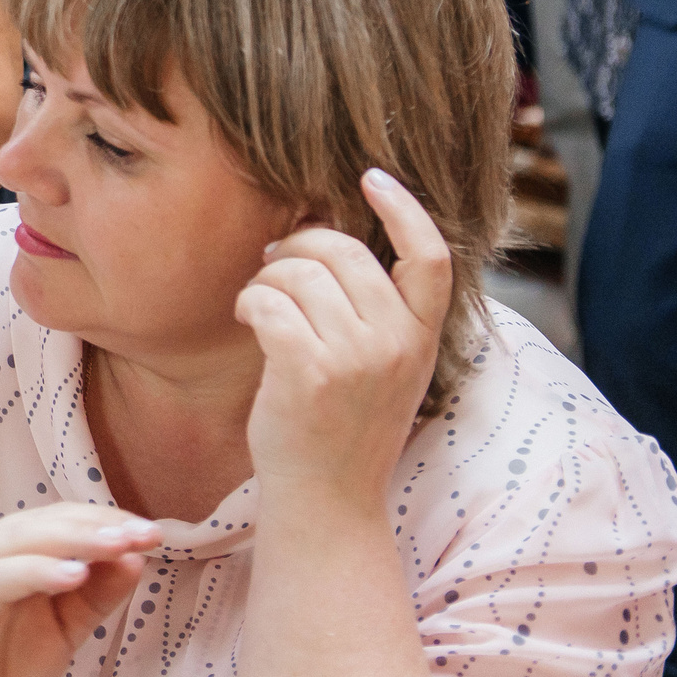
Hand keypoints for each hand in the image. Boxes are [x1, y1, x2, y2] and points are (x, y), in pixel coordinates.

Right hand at [0, 505, 157, 676]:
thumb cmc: (1, 662)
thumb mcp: (64, 626)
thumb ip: (96, 593)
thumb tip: (135, 555)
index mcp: (5, 549)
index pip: (60, 518)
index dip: (106, 519)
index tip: (152, 532)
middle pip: (45, 523)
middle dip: (99, 527)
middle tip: (146, 534)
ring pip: (22, 542)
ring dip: (76, 540)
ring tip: (120, 546)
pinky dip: (37, 572)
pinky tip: (74, 575)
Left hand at [235, 168, 449, 509]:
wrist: (326, 500)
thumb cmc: (340, 427)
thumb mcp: (384, 368)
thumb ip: (376, 312)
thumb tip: (326, 238)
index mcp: (421, 339)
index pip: (431, 257)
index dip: (405, 208)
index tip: (373, 177)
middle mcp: (397, 344)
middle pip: (343, 250)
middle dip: (297, 245)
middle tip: (272, 265)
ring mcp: (356, 358)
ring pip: (298, 272)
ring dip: (265, 279)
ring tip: (259, 305)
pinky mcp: (310, 372)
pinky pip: (268, 301)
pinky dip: (247, 302)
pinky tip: (246, 321)